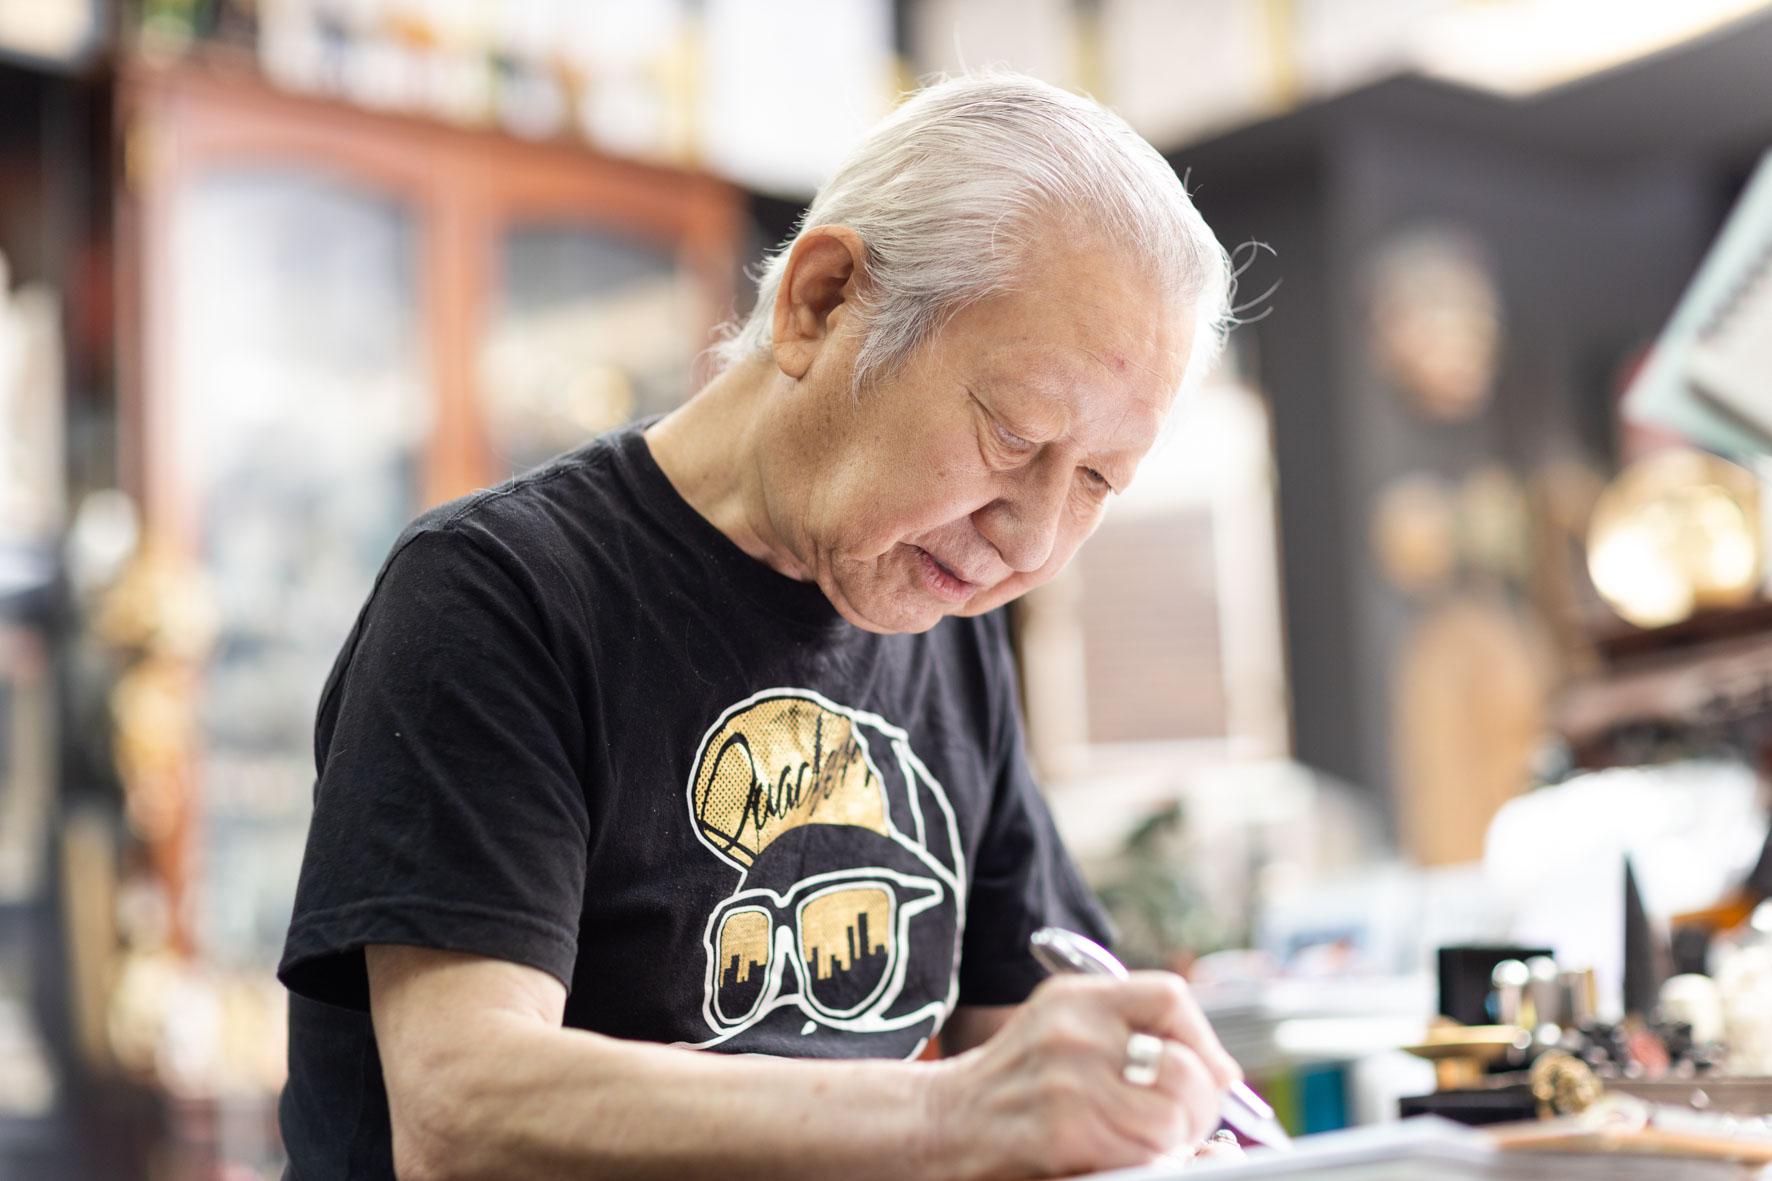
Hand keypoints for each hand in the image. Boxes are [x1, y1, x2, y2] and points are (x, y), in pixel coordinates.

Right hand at [927, 972, 1242, 1179]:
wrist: (939, 1125)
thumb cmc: (1011, 1087)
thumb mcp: (1060, 1033)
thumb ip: (1127, 1037)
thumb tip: (1223, 1074)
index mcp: (1075, 998)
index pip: (1169, 997)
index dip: (1203, 1040)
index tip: (1210, 1073)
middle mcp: (1073, 1030)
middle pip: (1183, 1066)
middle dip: (1200, 1107)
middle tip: (1187, 1128)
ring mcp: (1068, 1080)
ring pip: (1172, 1117)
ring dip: (1175, 1143)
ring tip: (1150, 1147)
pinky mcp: (1064, 1131)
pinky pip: (1143, 1152)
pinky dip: (1149, 1163)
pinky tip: (1123, 1161)